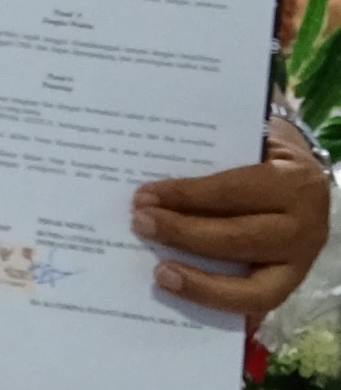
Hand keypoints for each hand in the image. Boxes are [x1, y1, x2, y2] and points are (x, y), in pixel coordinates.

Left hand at [137, 115, 331, 315]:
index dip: (185, 197)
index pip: (231, 192)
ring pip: (255, 288)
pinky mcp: (292, 285)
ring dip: (202, 284)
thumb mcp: (244, 140)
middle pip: (239, 239)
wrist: (301, 174)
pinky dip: (220, 305)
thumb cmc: (261, 152)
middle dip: (184, 235)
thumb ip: (207, 155)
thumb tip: (152, 182)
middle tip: (140, 224)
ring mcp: (302, 262)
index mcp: (293, 181)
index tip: (143, 197)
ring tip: (160, 274)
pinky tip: (184, 299)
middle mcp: (305, 226)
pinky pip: (256, 305)